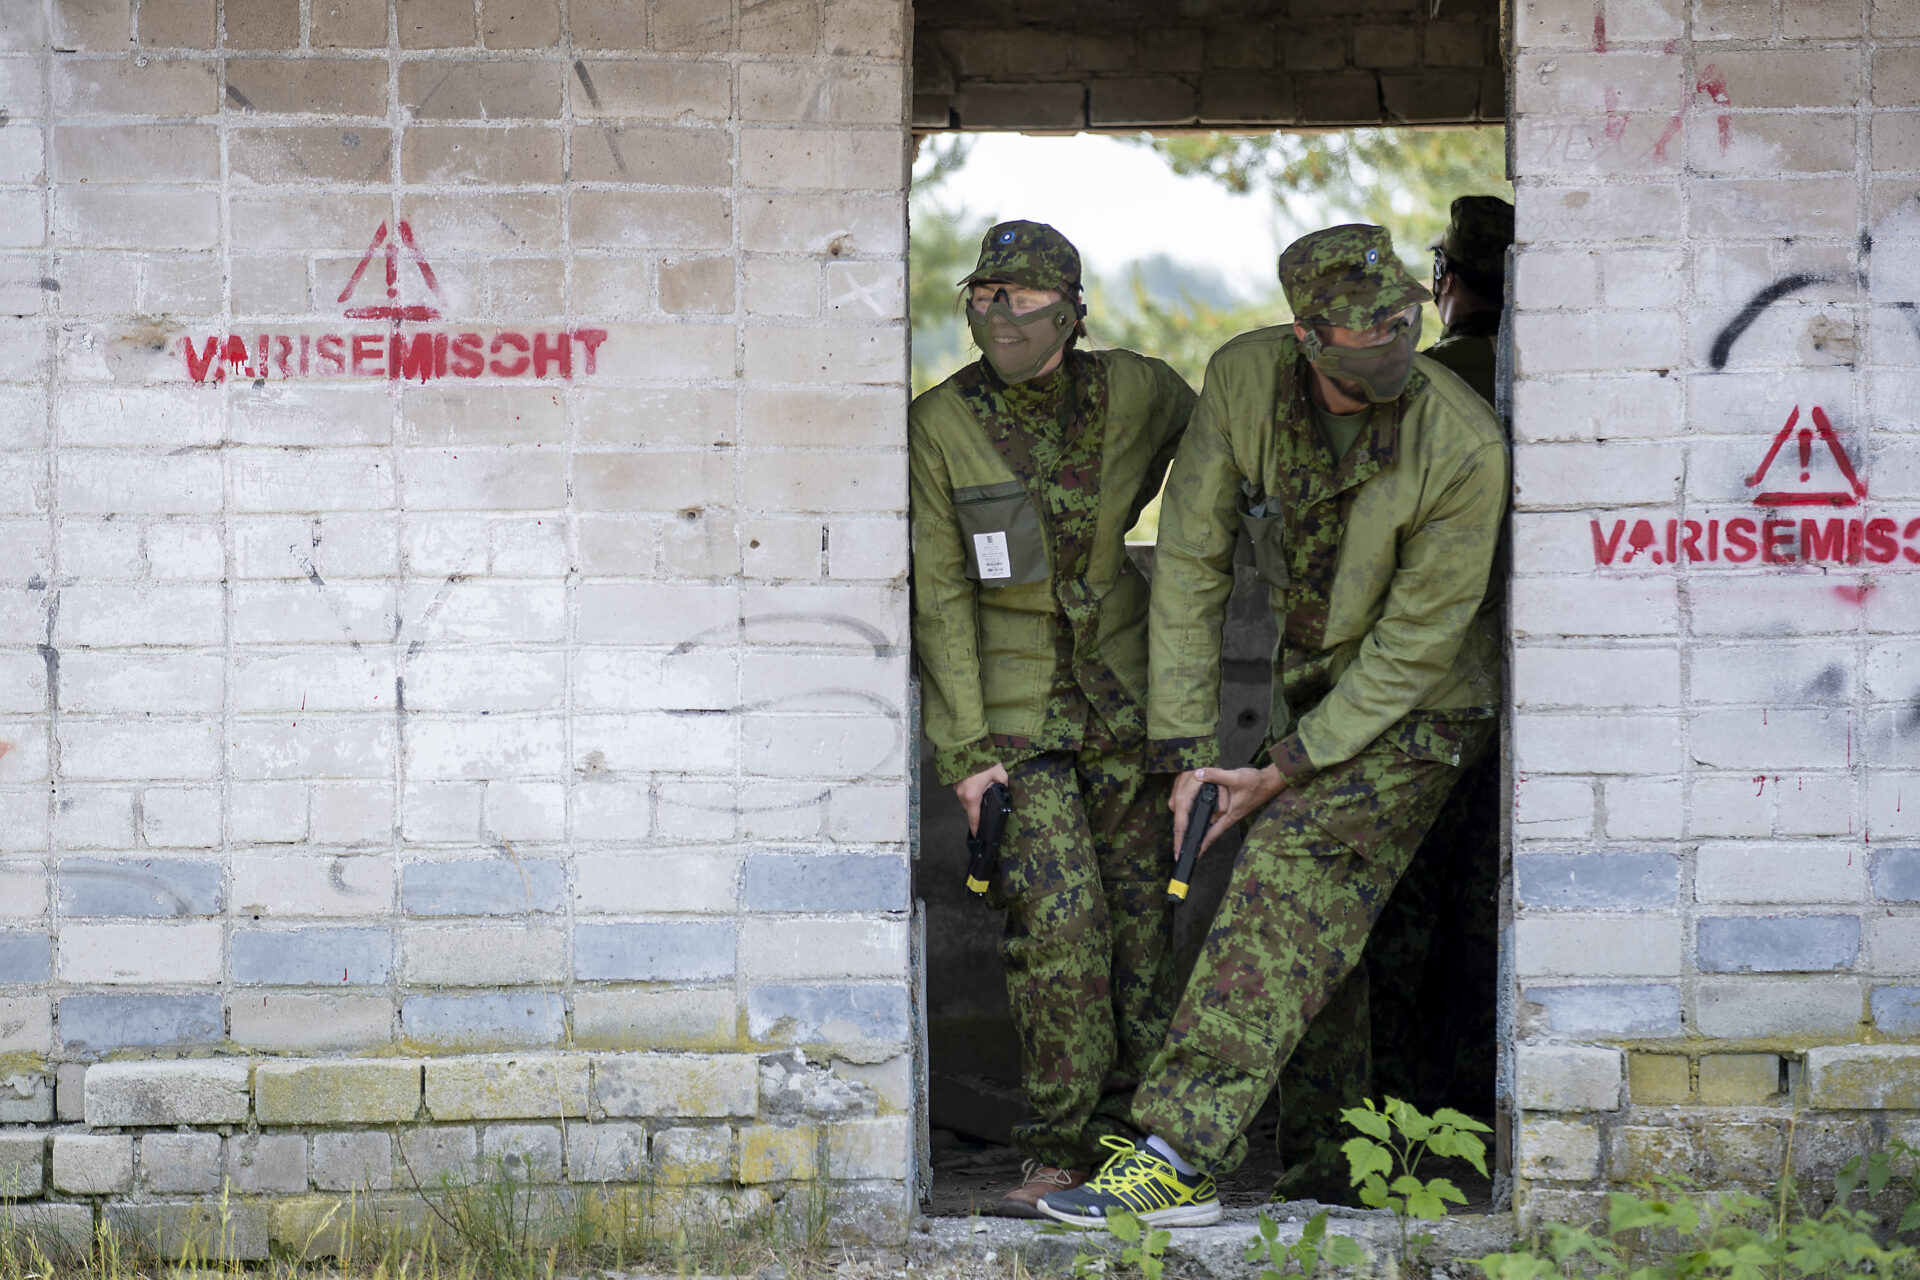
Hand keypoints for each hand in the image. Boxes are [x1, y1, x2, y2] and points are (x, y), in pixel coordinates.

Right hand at [954, 763, 1009, 835]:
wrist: (966, 745)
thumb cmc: (983, 761)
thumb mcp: (999, 774)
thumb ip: (1002, 786)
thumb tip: (1003, 791)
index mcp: (972, 797)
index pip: (974, 818)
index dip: (977, 829)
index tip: (978, 836)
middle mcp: (962, 795)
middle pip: (970, 809)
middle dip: (979, 810)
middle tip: (988, 808)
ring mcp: (956, 788)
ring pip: (966, 800)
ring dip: (974, 800)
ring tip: (984, 793)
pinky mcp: (954, 782)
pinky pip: (963, 792)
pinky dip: (969, 792)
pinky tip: (977, 785)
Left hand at [1170, 765, 1287, 856]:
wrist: (1270, 781)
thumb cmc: (1256, 783)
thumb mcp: (1234, 778)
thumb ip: (1216, 776)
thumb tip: (1199, 774)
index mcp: (1230, 815)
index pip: (1213, 834)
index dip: (1203, 845)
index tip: (1194, 855)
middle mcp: (1230, 816)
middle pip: (1212, 832)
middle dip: (1201, 841)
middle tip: (1188, 848)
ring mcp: (1232, 812)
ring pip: (1215, 822)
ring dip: (1205, 829)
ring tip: (1192, 836)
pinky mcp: (1234, 806)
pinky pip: (1219, 814)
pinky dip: (1210, 815)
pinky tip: (1204, 813)